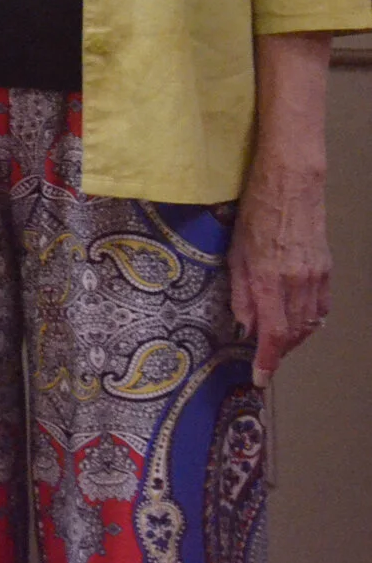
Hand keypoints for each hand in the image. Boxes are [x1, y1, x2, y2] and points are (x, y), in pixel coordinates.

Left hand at [232, 161, 329, 386]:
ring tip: (278, 345)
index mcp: (269, 279)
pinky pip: (321, 307)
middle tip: (264, 361)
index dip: (268, 360)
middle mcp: (297, 283)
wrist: (291, 185)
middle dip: (279, 352)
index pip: (272, 332)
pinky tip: (298, 323)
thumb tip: (245, 326)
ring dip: (294, 339)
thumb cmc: (254, 213)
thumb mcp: (235, 253)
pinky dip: (310, 322)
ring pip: (309, 323)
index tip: (260, 378)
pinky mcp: (327, 270)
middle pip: (293, 333)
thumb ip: (241, 293)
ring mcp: (316, 277)